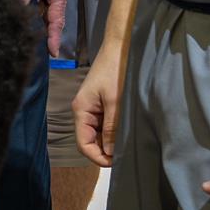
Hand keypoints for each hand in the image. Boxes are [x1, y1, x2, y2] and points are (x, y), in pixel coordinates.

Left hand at [16, 0, 77, 57]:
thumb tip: (17, 4)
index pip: (56, 20)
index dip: (54, 37)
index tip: (53, 53)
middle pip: (54, 15)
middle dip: (46, 29)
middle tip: (34, 42)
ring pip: (52, 6)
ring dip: (43, 15)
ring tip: (30, 26)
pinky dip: (44, 4)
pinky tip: (33, 6)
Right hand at [72, 41, 122, 166]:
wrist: (120, 48)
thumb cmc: (115, 71)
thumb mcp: (115, 102)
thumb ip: (112, 128)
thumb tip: (110, 152)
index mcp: (81, 110)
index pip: (83, 144)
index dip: (98, 157)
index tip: (116, 162)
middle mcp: (83, 111)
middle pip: (90, 141)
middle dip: (105, 150)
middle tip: (126, 154)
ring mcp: (92, 108)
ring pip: (98, 134)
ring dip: (111, 141)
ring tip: (128, 143)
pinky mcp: (101, 104)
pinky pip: (104, 125)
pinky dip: (114, 131)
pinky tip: (126, 131)